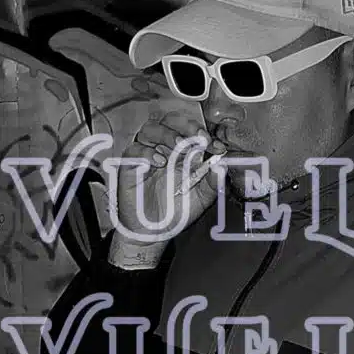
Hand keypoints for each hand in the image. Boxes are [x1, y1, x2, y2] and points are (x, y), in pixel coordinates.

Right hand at [108, 112, 225, 267]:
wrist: (154, 232)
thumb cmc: (176, 212)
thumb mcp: (201, 198)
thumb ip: (213, 182)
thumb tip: (223, 166)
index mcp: (183, 152)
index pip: (192, 130)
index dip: (205, 133)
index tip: (216, 145)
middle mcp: (164, 149)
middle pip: (170, 121)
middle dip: (186, 126)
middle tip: (199, 138)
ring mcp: (146, 156)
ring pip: (150, 129)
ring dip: (167, 134)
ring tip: (178, 146)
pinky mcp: (130, 166)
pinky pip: (134, 150)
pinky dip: (147, 152)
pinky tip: (159, 162)